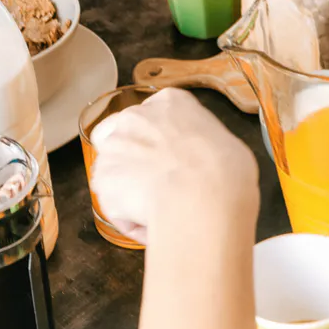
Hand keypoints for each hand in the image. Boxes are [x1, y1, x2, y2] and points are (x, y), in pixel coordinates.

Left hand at [89, 89, 258, 244]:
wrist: (205, 196)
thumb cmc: (225, 170)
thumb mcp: (225, 143)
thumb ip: (200, 145)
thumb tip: (200, 163)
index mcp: (170, 102)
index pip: (153, 115)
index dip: (159, 140)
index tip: (170, 159)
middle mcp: (136, 117)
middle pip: (122, 136)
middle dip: (132, 161)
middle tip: (156, 185)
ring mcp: (115, 147)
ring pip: (114, 173)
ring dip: (130, 193)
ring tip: (159, 214)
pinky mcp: (103, 179)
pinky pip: (116, 206)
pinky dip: (130, 220)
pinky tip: (154, 226)